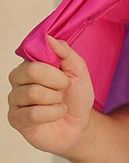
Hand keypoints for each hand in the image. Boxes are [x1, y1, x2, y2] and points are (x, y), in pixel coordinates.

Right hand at [7, 36, 94, 158]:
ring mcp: (14, 100)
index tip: (64, 73)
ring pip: (34, 92)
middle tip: (63, 89)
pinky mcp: (16, 119)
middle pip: (32, 70)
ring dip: (56, 99)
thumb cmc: (75, 97)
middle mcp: (18, 80)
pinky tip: (55, 114)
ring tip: (58, 103)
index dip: (55, 65)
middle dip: (57, 81)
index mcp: (30, 64)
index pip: (35, 53)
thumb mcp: (78, 70)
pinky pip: (33, 113)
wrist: (80, 125)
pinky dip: (54, 113)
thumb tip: (49, 37)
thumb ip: (65, 52)